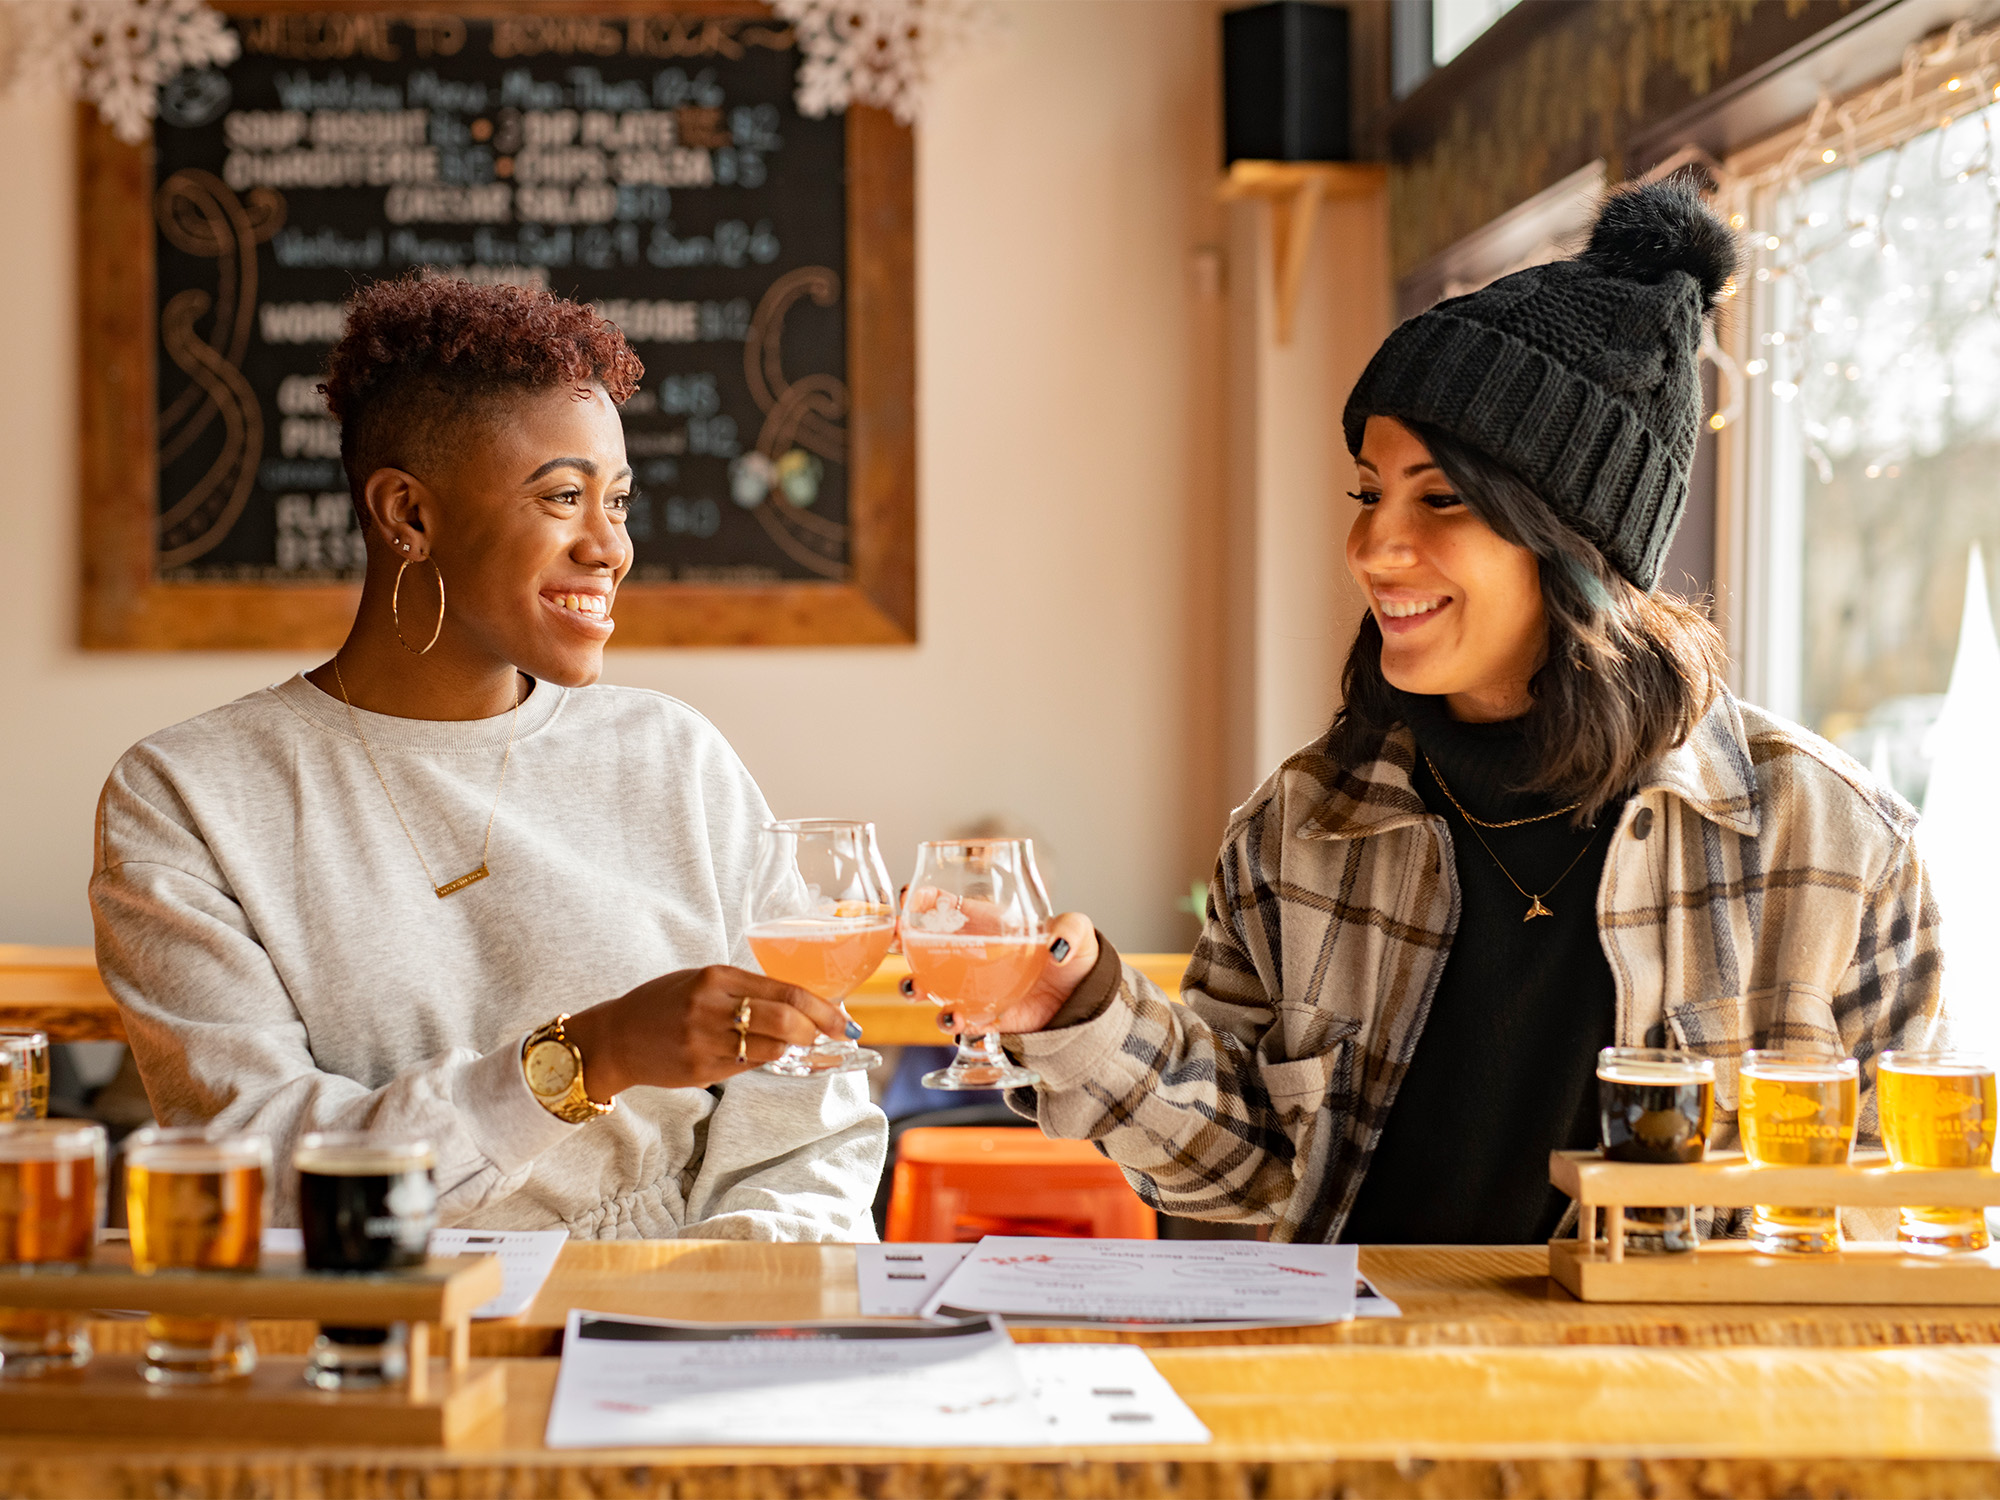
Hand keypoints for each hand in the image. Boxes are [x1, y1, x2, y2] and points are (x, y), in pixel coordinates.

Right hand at [563, 965, 849, 1094]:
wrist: (616, 1037)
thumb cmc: (663, 1005)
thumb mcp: (701, 982)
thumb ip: (745, 990)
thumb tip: (799, 1005)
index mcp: (716, 976)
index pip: (785, 990)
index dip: (821, 1007)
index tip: (843, 1020)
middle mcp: (712, 1006)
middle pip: (785, 1019)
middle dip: (818, 1030)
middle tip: (832, 1036)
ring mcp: (705, 1040)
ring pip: (772, 1047)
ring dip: (795, 1048)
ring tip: (804, 1046)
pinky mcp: (700, 1068)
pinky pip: (749, 1066)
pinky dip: (767, 1060)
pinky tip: (770, 1055)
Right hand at [902, 912, 1098, 1037]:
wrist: (1081, 1006)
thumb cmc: (1075, 960)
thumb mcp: (1077, 934)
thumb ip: (1070, 930)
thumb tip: (1057, 947)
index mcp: (987, 924)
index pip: (946, 905)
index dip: (922, 899)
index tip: (908, 894)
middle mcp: (971, 954)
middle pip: (922, 944)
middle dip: (900, 941)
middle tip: (894, 938)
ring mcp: (971, 987)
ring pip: (928, 984)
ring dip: (914, 985)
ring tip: (915, 987)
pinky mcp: (982, 1016)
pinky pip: (957, 1019)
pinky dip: (950, 1019)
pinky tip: (955, 1017)